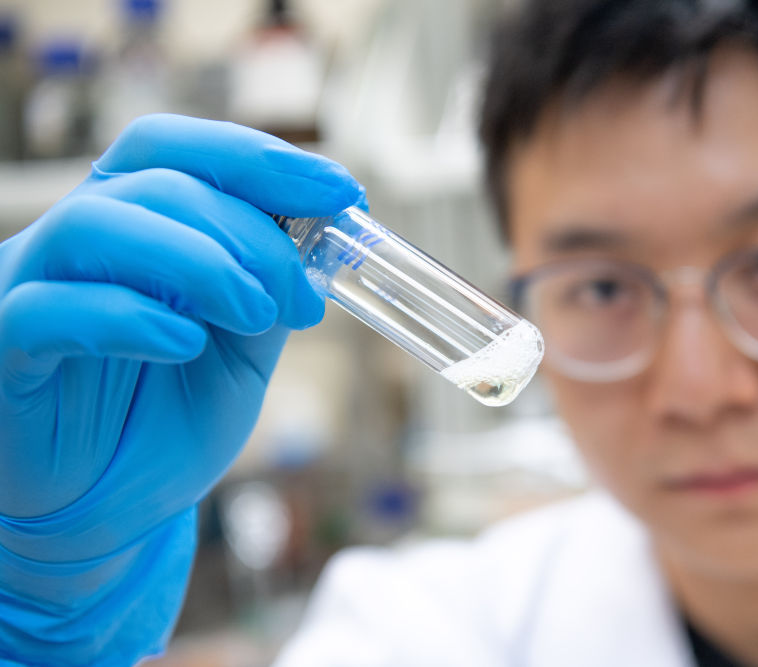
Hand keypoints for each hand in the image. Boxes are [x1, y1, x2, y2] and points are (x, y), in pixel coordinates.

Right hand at [0, 114, 363, 662]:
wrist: (115, 509)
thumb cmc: (172, 417)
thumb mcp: (244, 346)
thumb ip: (266, 285)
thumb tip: (320, 233)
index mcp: (134, 223)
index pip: (180, 150)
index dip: (262, 159)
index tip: (342, 190)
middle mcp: (77, 240)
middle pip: (156, 183)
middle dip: (251, 233)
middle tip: (299, 299)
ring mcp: (29, 288)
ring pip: (96, 225)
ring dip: (198, 262)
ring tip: (255, 316)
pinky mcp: (4, 349)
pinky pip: (48, 310)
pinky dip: (131, 318)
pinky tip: (185, 344)